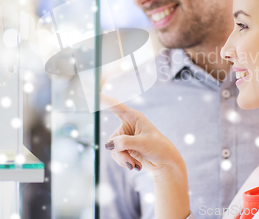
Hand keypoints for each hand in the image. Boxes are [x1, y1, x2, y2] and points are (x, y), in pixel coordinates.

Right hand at [101, 94, 190, 218]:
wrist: (165, 163)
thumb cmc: (159, 148)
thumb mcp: (143, 143)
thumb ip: (125, 142)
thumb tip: (109, 145)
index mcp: (133, 117)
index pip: (115, 106)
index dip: (103, 99)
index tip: (93, 92)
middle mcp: (127, 125)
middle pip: (113, 139)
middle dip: (121, 153)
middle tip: (131, 162)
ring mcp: (125, 137)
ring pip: (113, 149)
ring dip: (123, 159)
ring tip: (135, 165)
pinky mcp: (124, 147)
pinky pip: (116, 155)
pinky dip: (124, 162)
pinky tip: (135, 165)